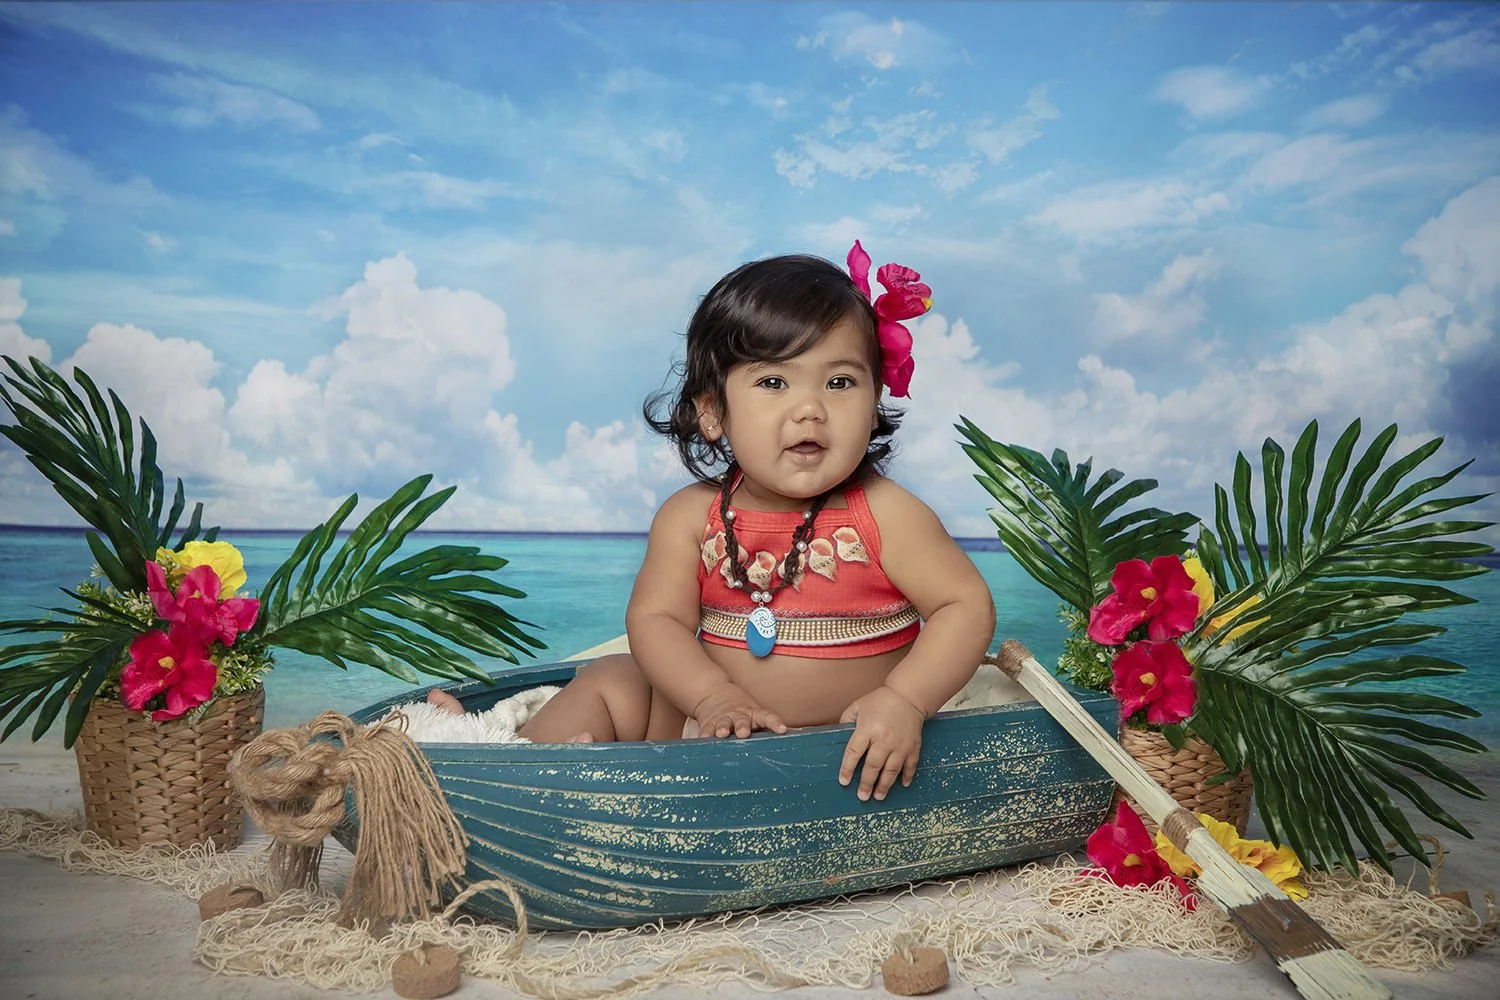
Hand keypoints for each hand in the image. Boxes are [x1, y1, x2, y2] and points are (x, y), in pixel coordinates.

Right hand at [692, 684, 787, 738]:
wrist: (713, 694)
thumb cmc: (741, 711)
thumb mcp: (754, 714)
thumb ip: (765, 727)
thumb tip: (791, 741)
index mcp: (754, 714)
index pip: (767, 717)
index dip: (775, 723)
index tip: (782, 729)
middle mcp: (739, 716)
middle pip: (742, 720)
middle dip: (743, 727)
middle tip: (744, 733)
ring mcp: (723, 719)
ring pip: (723, 723)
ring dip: (723, 729)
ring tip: (721, 734)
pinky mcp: (708, 723)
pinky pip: (706, 729)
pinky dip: (704, 735)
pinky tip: (703, 739)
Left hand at [838, 686, 925, 800]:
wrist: (907, 696)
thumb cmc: (879, 701)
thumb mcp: (857, 706)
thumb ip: (846, 720)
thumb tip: (838, 735)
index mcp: (867, 728)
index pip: (854, 752)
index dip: (847, 768)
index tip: (844, 781)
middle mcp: (884, 738)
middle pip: (873, 765)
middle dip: (867, 783)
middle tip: (862, 796)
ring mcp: (900, 744)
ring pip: (892, 770)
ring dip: (884, 785)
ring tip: (878, 797)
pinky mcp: (913, 746)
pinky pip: (910, 765)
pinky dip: (907, 776)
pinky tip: (902, 785)